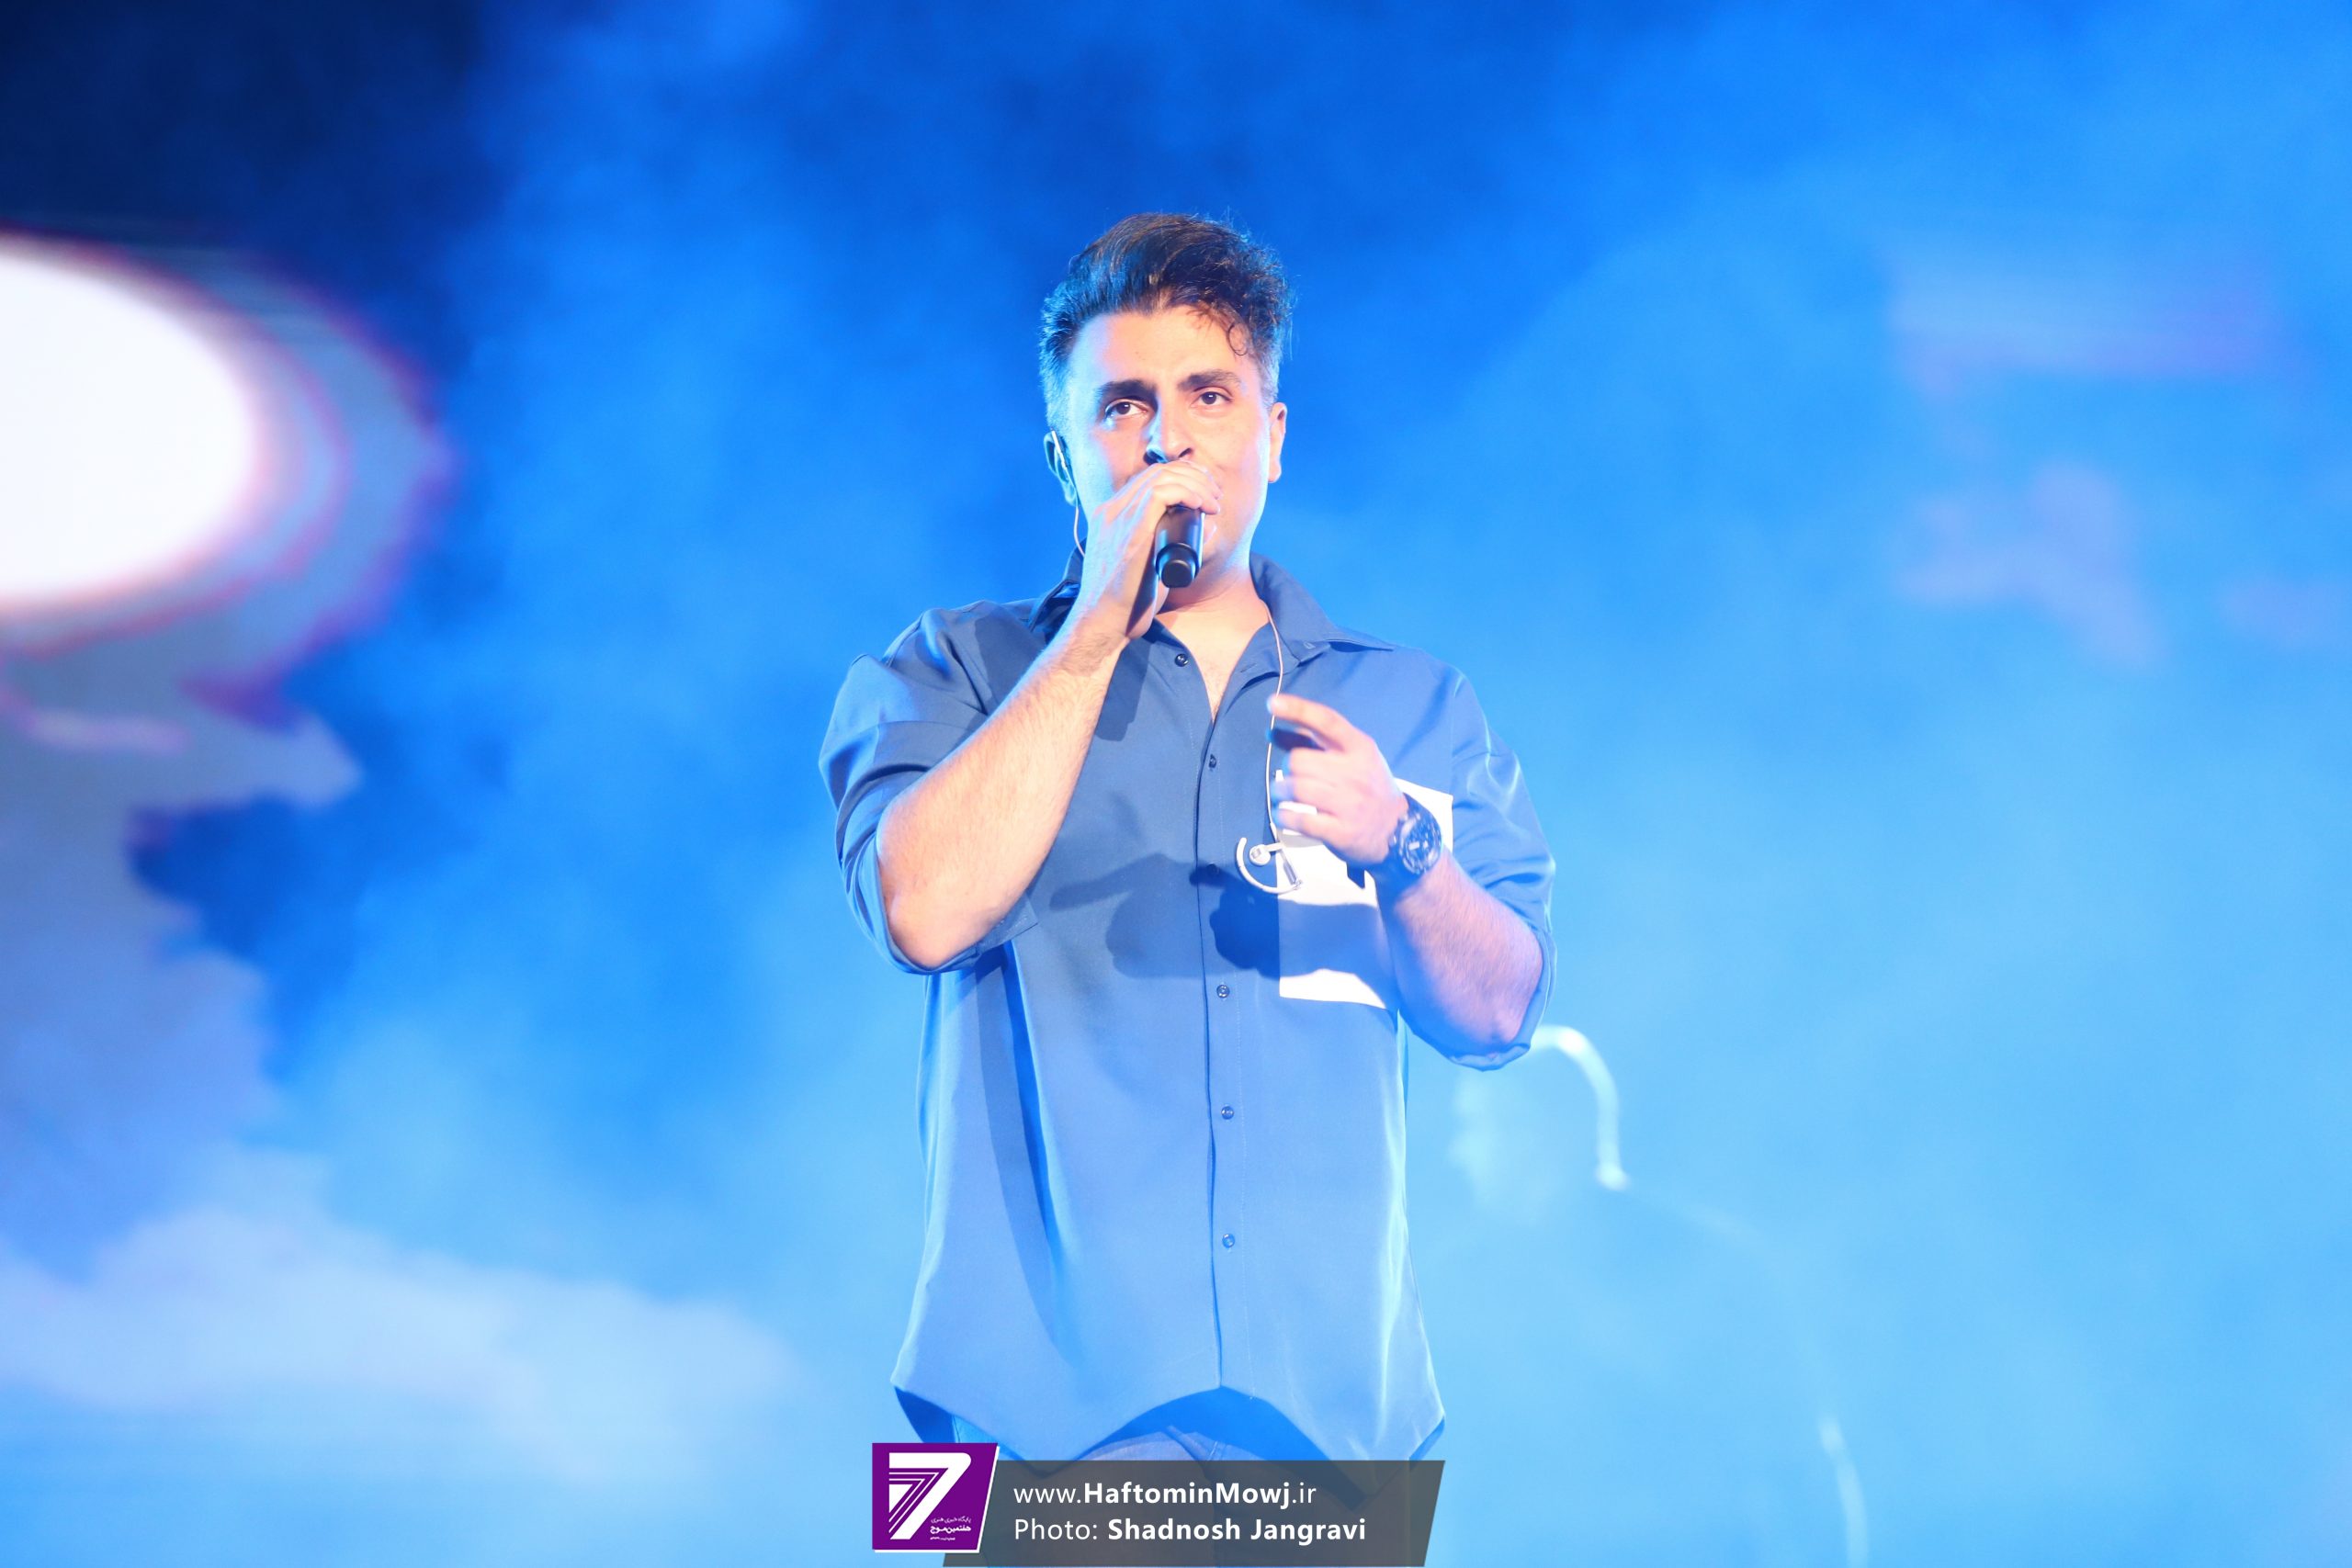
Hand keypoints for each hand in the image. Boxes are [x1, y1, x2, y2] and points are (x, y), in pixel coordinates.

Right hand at [1060, 456, 1221, 658]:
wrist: (1103, 624)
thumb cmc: (1126, 602)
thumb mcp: (1148, 566)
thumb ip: (1171, 545)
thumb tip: (1208, 526)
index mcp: (1109, 516)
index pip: (1148, 478)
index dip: (1182, 476)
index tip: (1205, 492)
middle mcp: (1111, 511)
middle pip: (1157, 472)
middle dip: (1193, 476)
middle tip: (1215, 495)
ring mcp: (1117, 518)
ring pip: (1162, 477)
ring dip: (1196, 484)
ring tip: (1214, 503)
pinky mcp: (1130, 532)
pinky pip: (1160, 494)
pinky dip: (1187, 493)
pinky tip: (1203, 504)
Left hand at [1267, 693, 1408, 867]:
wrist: (1398, 829)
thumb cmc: (1366, 786)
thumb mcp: (1350, 758)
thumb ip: (1312, 743)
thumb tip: (1271, 733)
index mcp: (1359, 747)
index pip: (1327, 721)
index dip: (1298, 710)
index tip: (1273, 704)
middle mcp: (1356, 772)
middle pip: (1299, 760)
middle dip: (1287, 768)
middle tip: (1292, 776)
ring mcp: (1350, 804)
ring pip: (1295, 788)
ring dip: (1279, 792)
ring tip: (1282, 795)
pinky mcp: (1341, 832)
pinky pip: (1298, 819)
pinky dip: (1283, 816)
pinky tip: (1284, 815)